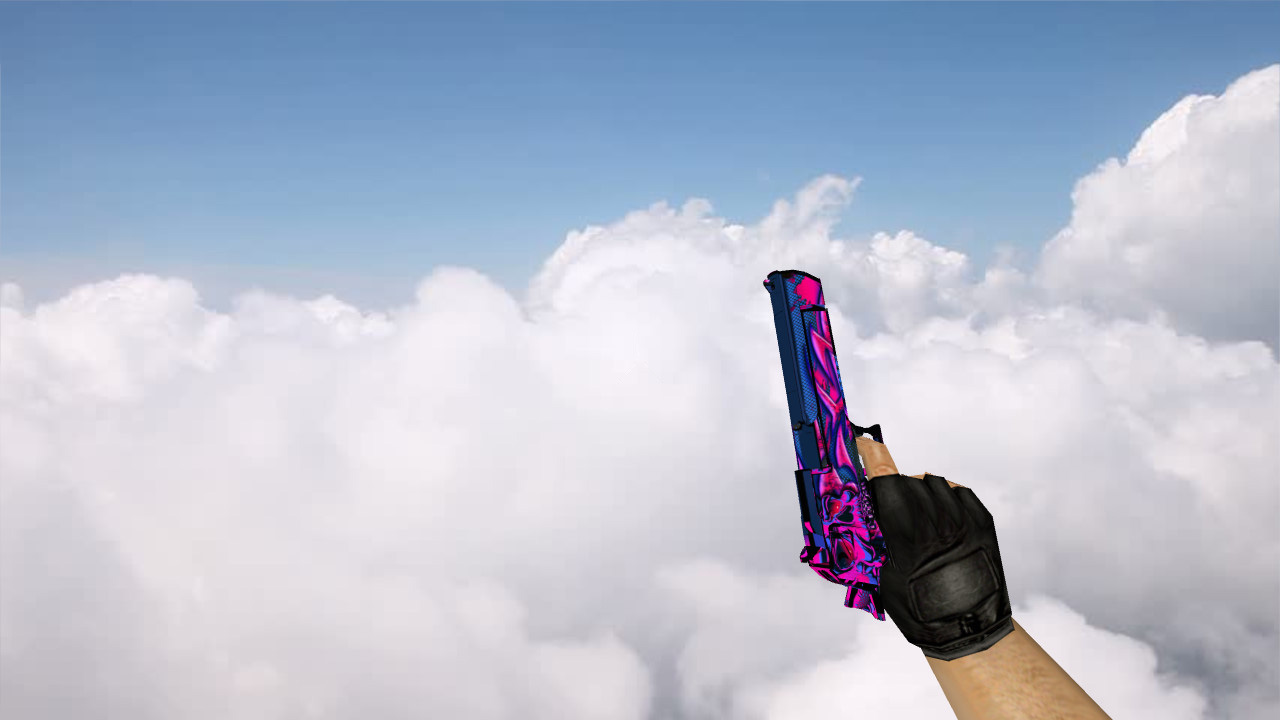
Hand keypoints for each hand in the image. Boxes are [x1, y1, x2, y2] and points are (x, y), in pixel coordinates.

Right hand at [856, 436, 1013, 660]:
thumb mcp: (881, 573)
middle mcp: (933, 515)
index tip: (861, 444)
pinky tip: (942, 518)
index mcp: (904, 527)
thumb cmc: (917, 609)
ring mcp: (961, 517)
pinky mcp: (983, 521)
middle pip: (906, 480)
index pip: (883, 473)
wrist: (966, 630)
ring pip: (933, 483)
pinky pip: (959, 493)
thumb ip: (874, 536)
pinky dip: (947, 498)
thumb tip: (863, 512)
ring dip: (921, 492)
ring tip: (920, 518)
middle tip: (892, 512)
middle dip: (894, 489)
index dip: (870, 455)